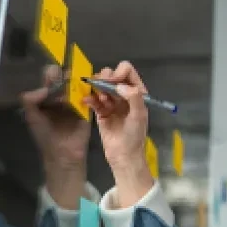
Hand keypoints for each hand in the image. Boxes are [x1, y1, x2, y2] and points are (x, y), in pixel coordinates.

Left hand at [21, 65, 90, 209]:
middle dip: (64, 75)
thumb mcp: (31, 117)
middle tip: (64, 79)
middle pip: (65, 77)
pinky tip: (81, 95)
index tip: (53, 76)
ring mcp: (76, 101)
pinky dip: (86, 92)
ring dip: (75, 83)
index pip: (50, 77)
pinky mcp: (87, 108)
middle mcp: (62, 95)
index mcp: (48, 96)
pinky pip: (88, 96)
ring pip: (77, 84)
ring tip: (72, 89)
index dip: (52, 73)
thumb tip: (44, 88)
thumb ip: (30, 100)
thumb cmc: (45, 135)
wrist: (61, 152)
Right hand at [83, 61, 153, 207]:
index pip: (127, 71)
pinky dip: (89, 97)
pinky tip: (87, 101)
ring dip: (97, 87)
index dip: (119, 72)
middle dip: (105, 78)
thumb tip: (120, 85)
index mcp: (137, 92)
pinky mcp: (101, 111)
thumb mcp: (139, 115)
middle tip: (103, 89)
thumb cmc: (134, 136)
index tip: (113, 83)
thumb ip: (134, 97)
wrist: (123, 155)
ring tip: (100, 99)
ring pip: (101, 84)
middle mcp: (124, 94)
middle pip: (112, 74)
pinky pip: (93, 99)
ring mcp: (111, 102)